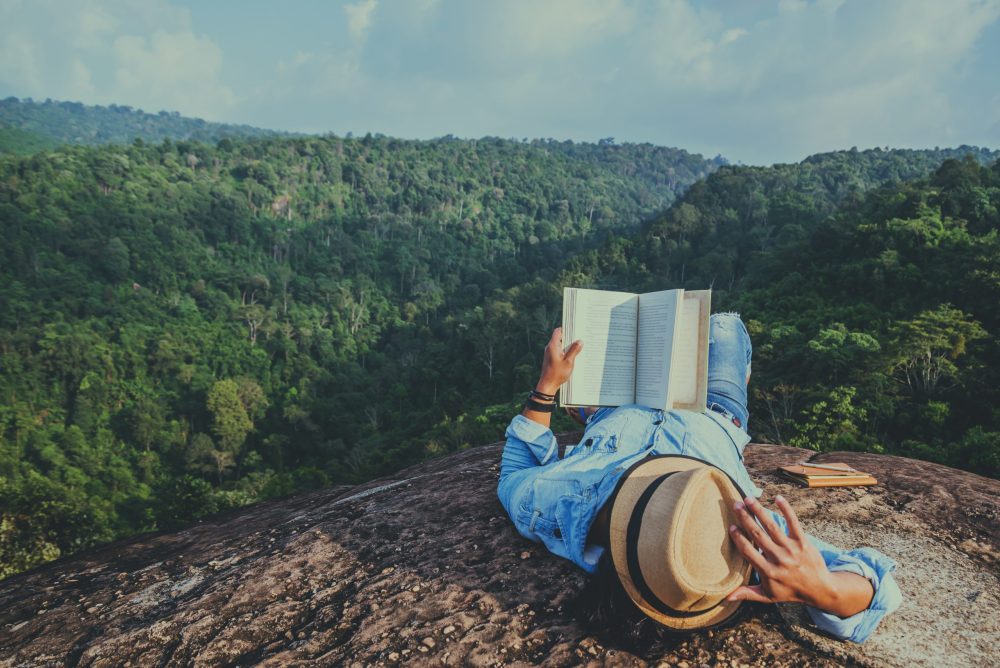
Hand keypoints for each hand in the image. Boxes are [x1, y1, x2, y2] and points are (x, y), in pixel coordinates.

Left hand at [537, 327, 582, 393]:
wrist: (547, 385)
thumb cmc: (557, 374)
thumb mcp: (569, 362)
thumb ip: (574, 350)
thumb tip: (580, 341)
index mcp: (553, 346)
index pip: (558, 331)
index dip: (567, 329)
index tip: (575, 329)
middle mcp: (550, 348)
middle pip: (561, 338)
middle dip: (570, 338)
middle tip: (580, 339)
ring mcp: (550, 353)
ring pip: (561, 345)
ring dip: (569, 346)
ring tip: (579, 348)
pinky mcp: (551, 358)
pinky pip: (560, 351)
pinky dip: (566, 352)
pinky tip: (573, 356)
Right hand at [726, 496, 872, 616]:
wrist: (820, 589)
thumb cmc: (790, 592)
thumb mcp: (768, 596)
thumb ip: (747, 594)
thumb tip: (726, 598)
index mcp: (768, 572)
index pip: (748, 552)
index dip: (739, 539)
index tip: (731, 527)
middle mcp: (778, 559)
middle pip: (758, 535)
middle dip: (746, 519)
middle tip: (736, 505)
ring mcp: (791, 549)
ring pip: (772, 526)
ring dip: (759, 511)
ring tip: (749, 499)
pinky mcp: (803, 542)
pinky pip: (793, 522)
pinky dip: (786, 509)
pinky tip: (777, 498)